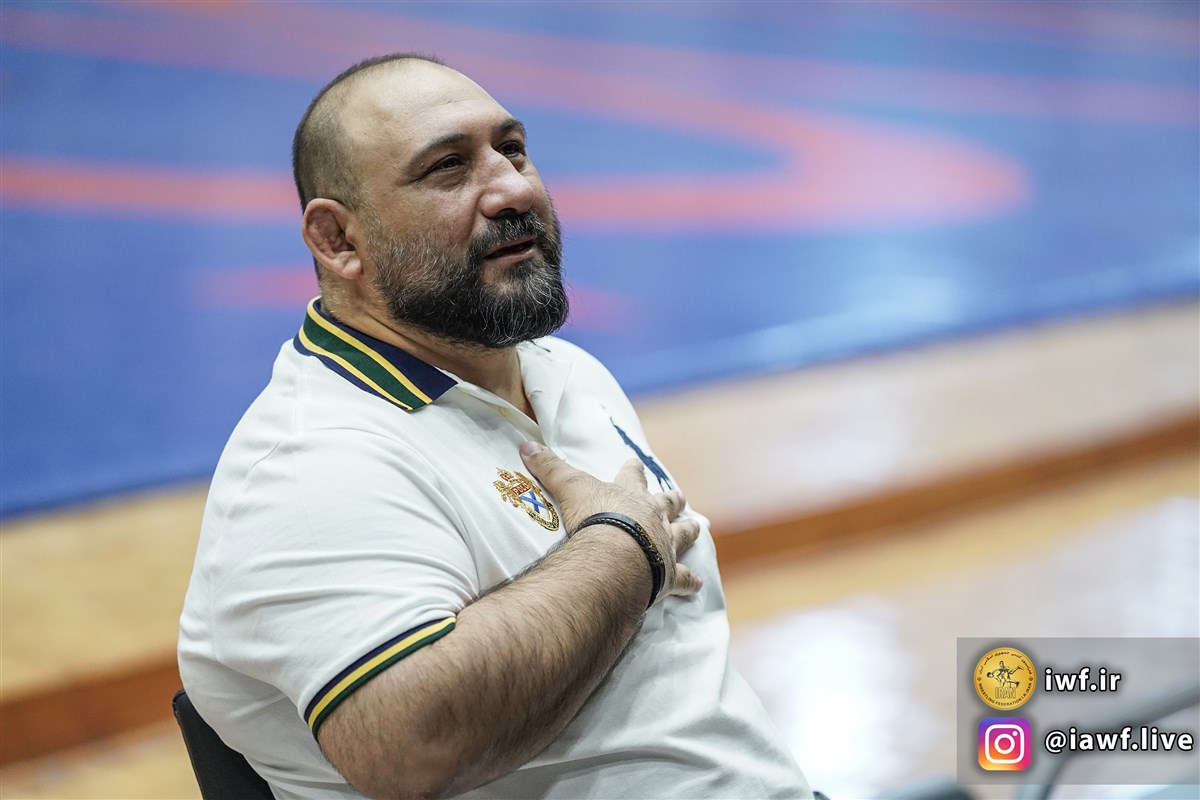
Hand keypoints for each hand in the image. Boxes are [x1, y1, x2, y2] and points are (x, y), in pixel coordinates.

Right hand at [519, 442, 701, 601]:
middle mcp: (653, 516)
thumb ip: (550, 468)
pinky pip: (685, 578)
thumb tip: (526, 444)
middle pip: (667, 502)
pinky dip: (691, 582)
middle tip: (680, 496)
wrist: (617, 554)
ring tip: (697, 528)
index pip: (632, 475)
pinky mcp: (669, 574)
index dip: (632, 470)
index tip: (636, 463)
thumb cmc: (594, 518)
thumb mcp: (569, 487)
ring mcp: (664, 544)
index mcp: (630, 495)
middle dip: (672, 499)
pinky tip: (697, 585)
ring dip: (690, 531)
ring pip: (684, 534)